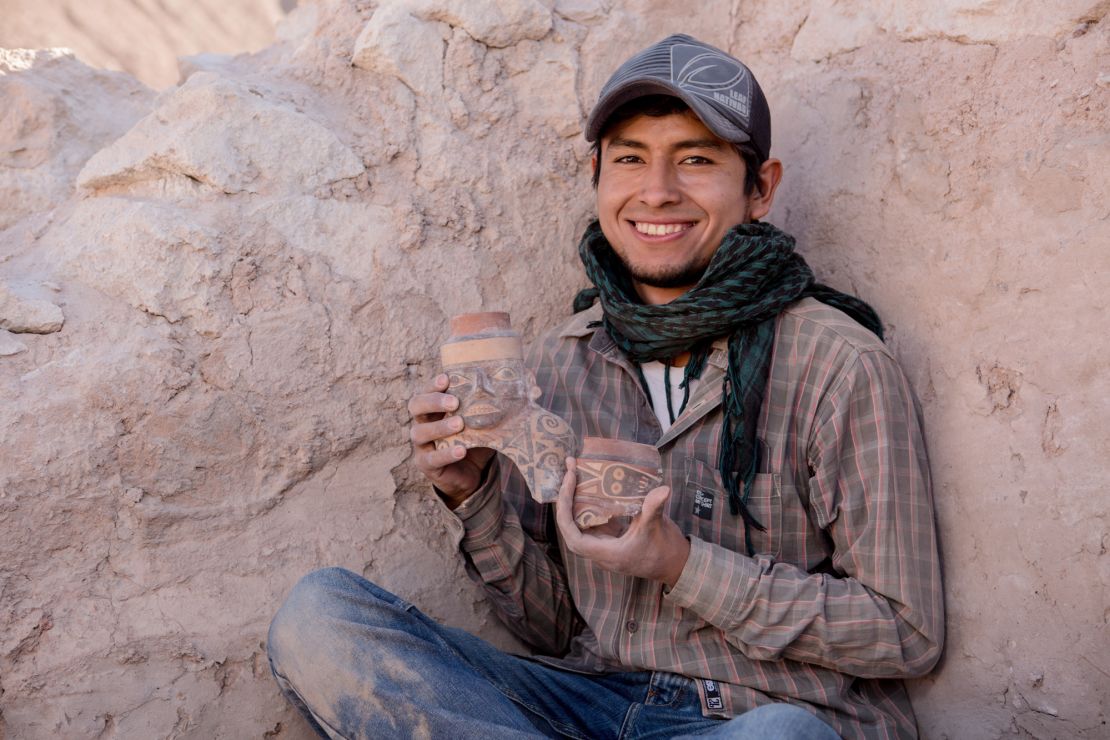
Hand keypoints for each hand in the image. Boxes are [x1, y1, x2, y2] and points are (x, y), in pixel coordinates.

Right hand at [408, 373, 494, 508]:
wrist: (472, 475)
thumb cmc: (477, 441)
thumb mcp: (488, 422)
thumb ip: (502, 405)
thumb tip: (534, 387)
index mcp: (435, 408)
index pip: (427, 390)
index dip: (433, 384)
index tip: (446, 378)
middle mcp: (423, 423)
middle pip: (416, 406)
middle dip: (433, 401)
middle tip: (455, 402)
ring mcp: (422, 445)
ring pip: (420, 432)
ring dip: (440, 426)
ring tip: (460, 423)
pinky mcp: (426, 465)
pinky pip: (432, 458)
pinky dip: (446, 453)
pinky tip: (461, 450)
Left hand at [555, 458, 690, 587]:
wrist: (674, 563)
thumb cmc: (663, 550)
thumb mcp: (656, 527)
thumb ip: (654, 508)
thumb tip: (663, 490)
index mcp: (607, 554)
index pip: (574, 538)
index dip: (565, 514)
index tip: (568, 486)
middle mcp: (600, 551)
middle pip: (571, 527)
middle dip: (566, 500)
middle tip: (570, 471)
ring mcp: (603, 544)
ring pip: (580, 522)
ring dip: (574, 499)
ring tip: (574, 472)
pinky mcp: (610, 537)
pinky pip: (592, 519)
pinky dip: (588, 503)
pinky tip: (590, 485)